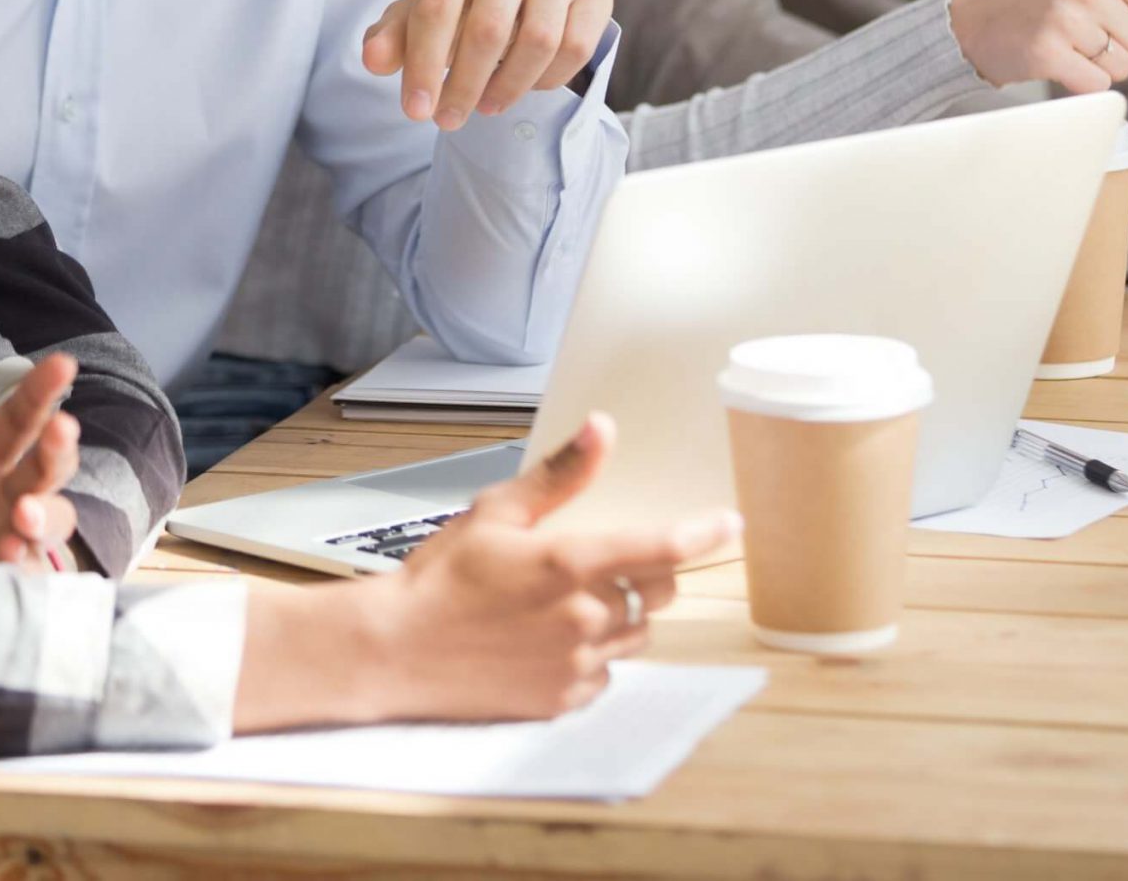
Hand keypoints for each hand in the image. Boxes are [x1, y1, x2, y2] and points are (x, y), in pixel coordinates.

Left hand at [0, 352, 80, 569]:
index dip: (38, 392)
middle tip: (61, 428)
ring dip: (45, 514)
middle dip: (58, 448)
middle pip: (49, 466)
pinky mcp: (17, 580)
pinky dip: (25, 565)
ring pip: (55, 518)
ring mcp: (20, 540)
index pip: (17, 421)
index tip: (61, 363)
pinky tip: (9, 560)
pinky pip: (33, 572)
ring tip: (24, 513)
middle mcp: (11, 497)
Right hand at [231, 414, 738, 732]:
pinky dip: (595, 654)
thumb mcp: (495, 512)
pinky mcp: (563, 698)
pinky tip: (552, 640)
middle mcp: (583, 616)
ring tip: (572, 601)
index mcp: (569, 563)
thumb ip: (559, 474)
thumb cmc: (441, 578)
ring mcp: (575, 662)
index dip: (706, 533)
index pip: (664, 548)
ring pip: (638, 634)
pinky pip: (607, 673)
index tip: (731, 523)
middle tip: (614, 560)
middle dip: (651, 572)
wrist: (396, 650)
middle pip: (659, 592)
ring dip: (624, 614)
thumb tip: (602, 428)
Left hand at [362, 0, 613, 128]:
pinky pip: (576, 46)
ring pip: (538, 41)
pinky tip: (527, 85)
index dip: (424, 67)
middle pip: (488, 30)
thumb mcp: (417, 22)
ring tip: (486, 106)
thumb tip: (374, 60)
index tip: (416, 112)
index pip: (436, 9)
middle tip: (448, 121)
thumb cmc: (457, 8)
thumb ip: (391, 39)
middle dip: (464, 86)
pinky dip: (549, 78)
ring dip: (508, 87)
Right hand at [945, 0, 1127, 93]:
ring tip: (1069, 46)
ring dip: (1102, 66)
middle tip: (1087, 35)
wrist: (976, 23)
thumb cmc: (1047, 1)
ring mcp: (1067, 17)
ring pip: (1124, 67)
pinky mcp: (1047, 51)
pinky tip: (1058, 63)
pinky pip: (1096, 85)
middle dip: (1125, 49)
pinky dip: (1081, 83)